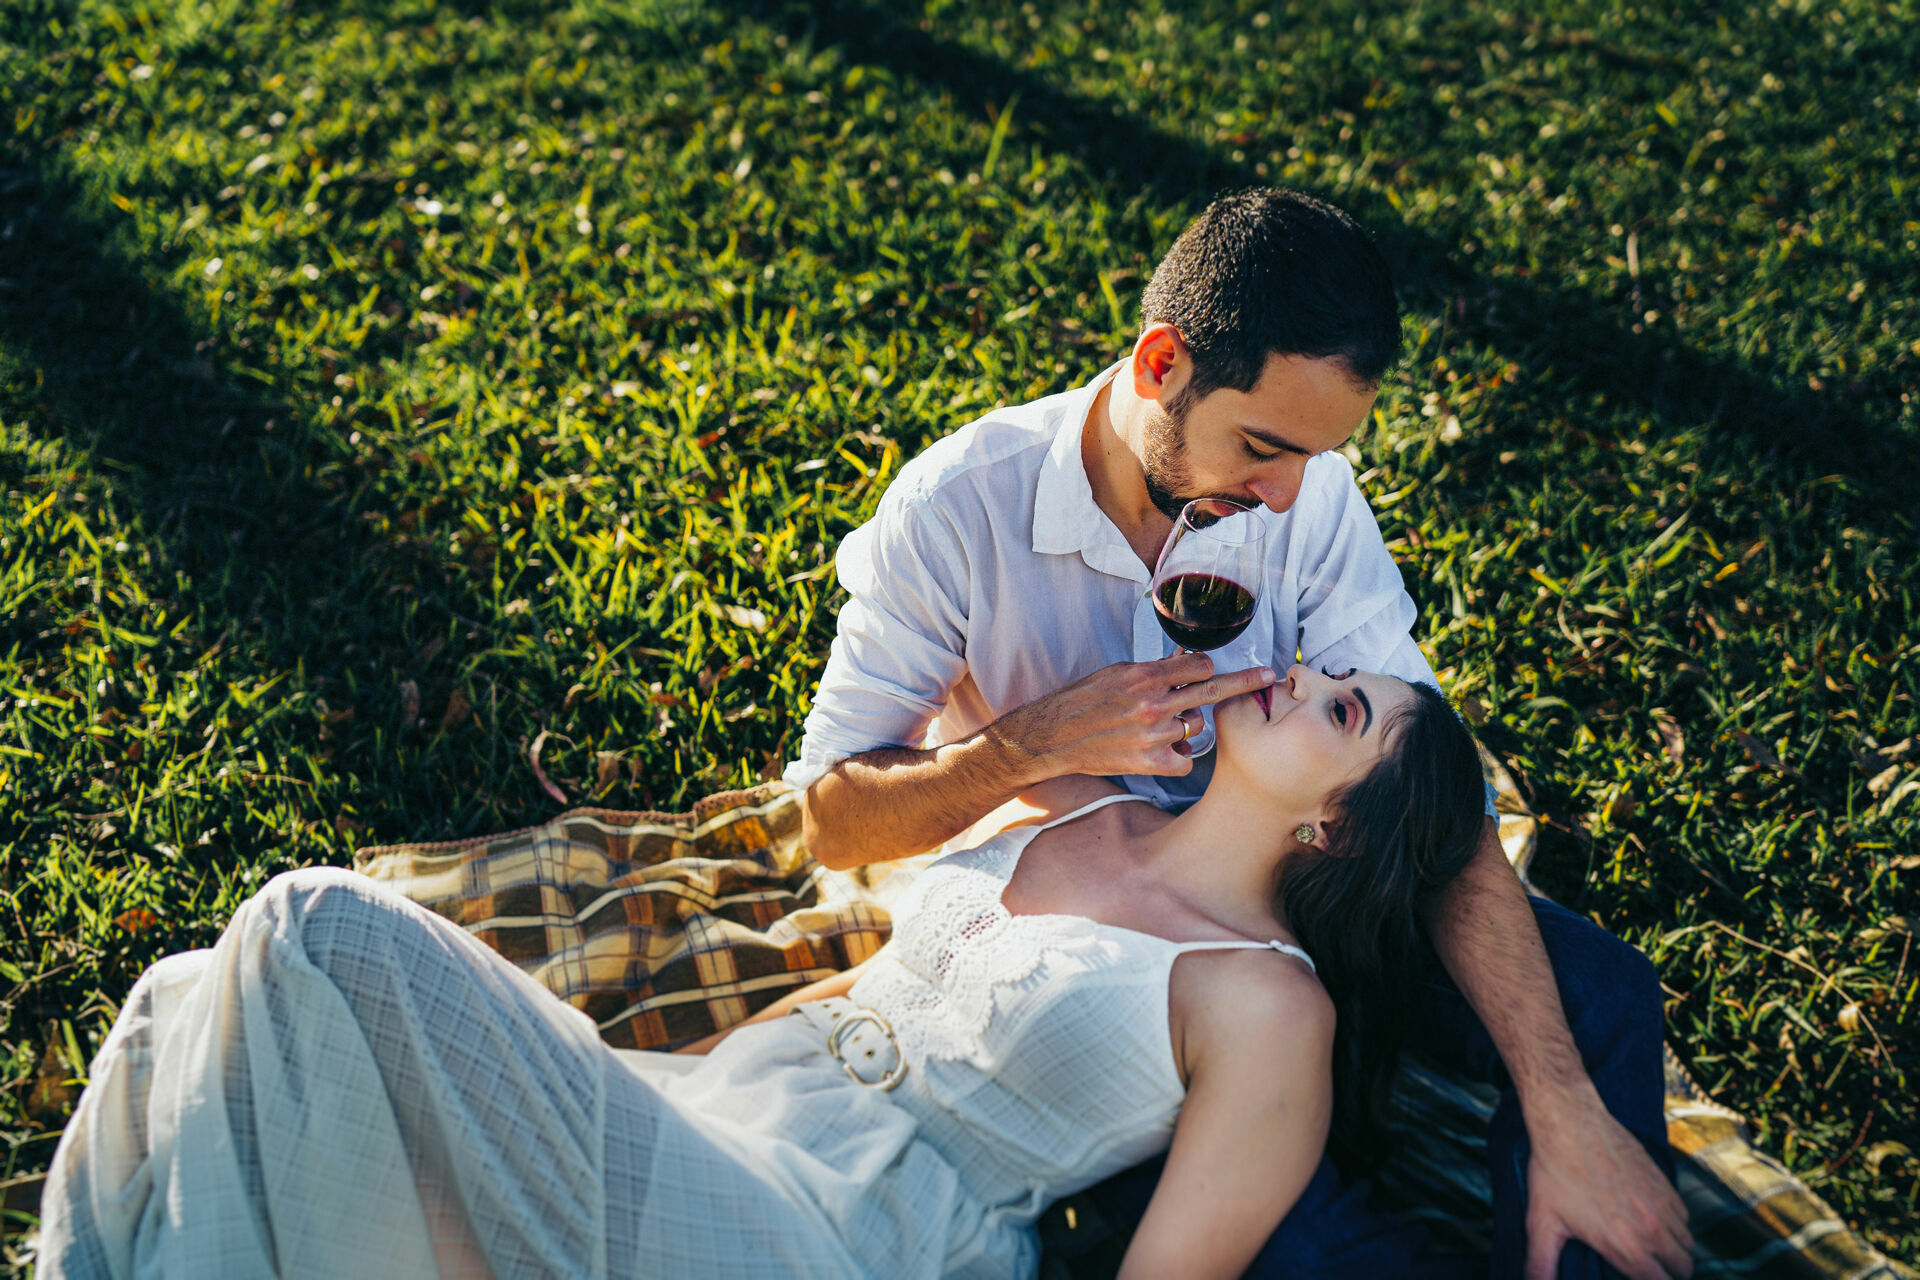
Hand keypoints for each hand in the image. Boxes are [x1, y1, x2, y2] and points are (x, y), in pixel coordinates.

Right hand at [998, 654, 1274, 779]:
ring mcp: (1154, 734)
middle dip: (1244, 682)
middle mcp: (1154, 703)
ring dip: (1187, 725)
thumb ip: (1153, 670)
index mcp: (1145, 675)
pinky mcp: (1150, 762)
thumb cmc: (1082, 700)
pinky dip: (1179, 755)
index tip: (1214, 669)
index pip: (1199, 664)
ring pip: (1196, 726)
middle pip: (1213, 690)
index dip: (1206, 667)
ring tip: (1160, 727)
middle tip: (1267, 677)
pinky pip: (1186, 758)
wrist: (1054, 737)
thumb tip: (1184, 662)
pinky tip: (1161, 750)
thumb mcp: (1117, 673)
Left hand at [1525, 1100, 1692, 1279]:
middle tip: (1648, 1268)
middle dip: (1668, 1272)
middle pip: (1682, 1268)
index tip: (1638, 1277)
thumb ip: (1540, 1265)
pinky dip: (1674, 1223)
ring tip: (1649, 1246)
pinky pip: (1684, 1215)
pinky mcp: (1665, 1183)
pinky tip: (1652, 1218)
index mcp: (1626, 1247)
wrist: (1571, 1124)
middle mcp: (1652, 1229)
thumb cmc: (1554, 1173)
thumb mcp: (1541, 1224)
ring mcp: (1663, 1204)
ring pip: (1686, 1242)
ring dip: (1673, 1248)